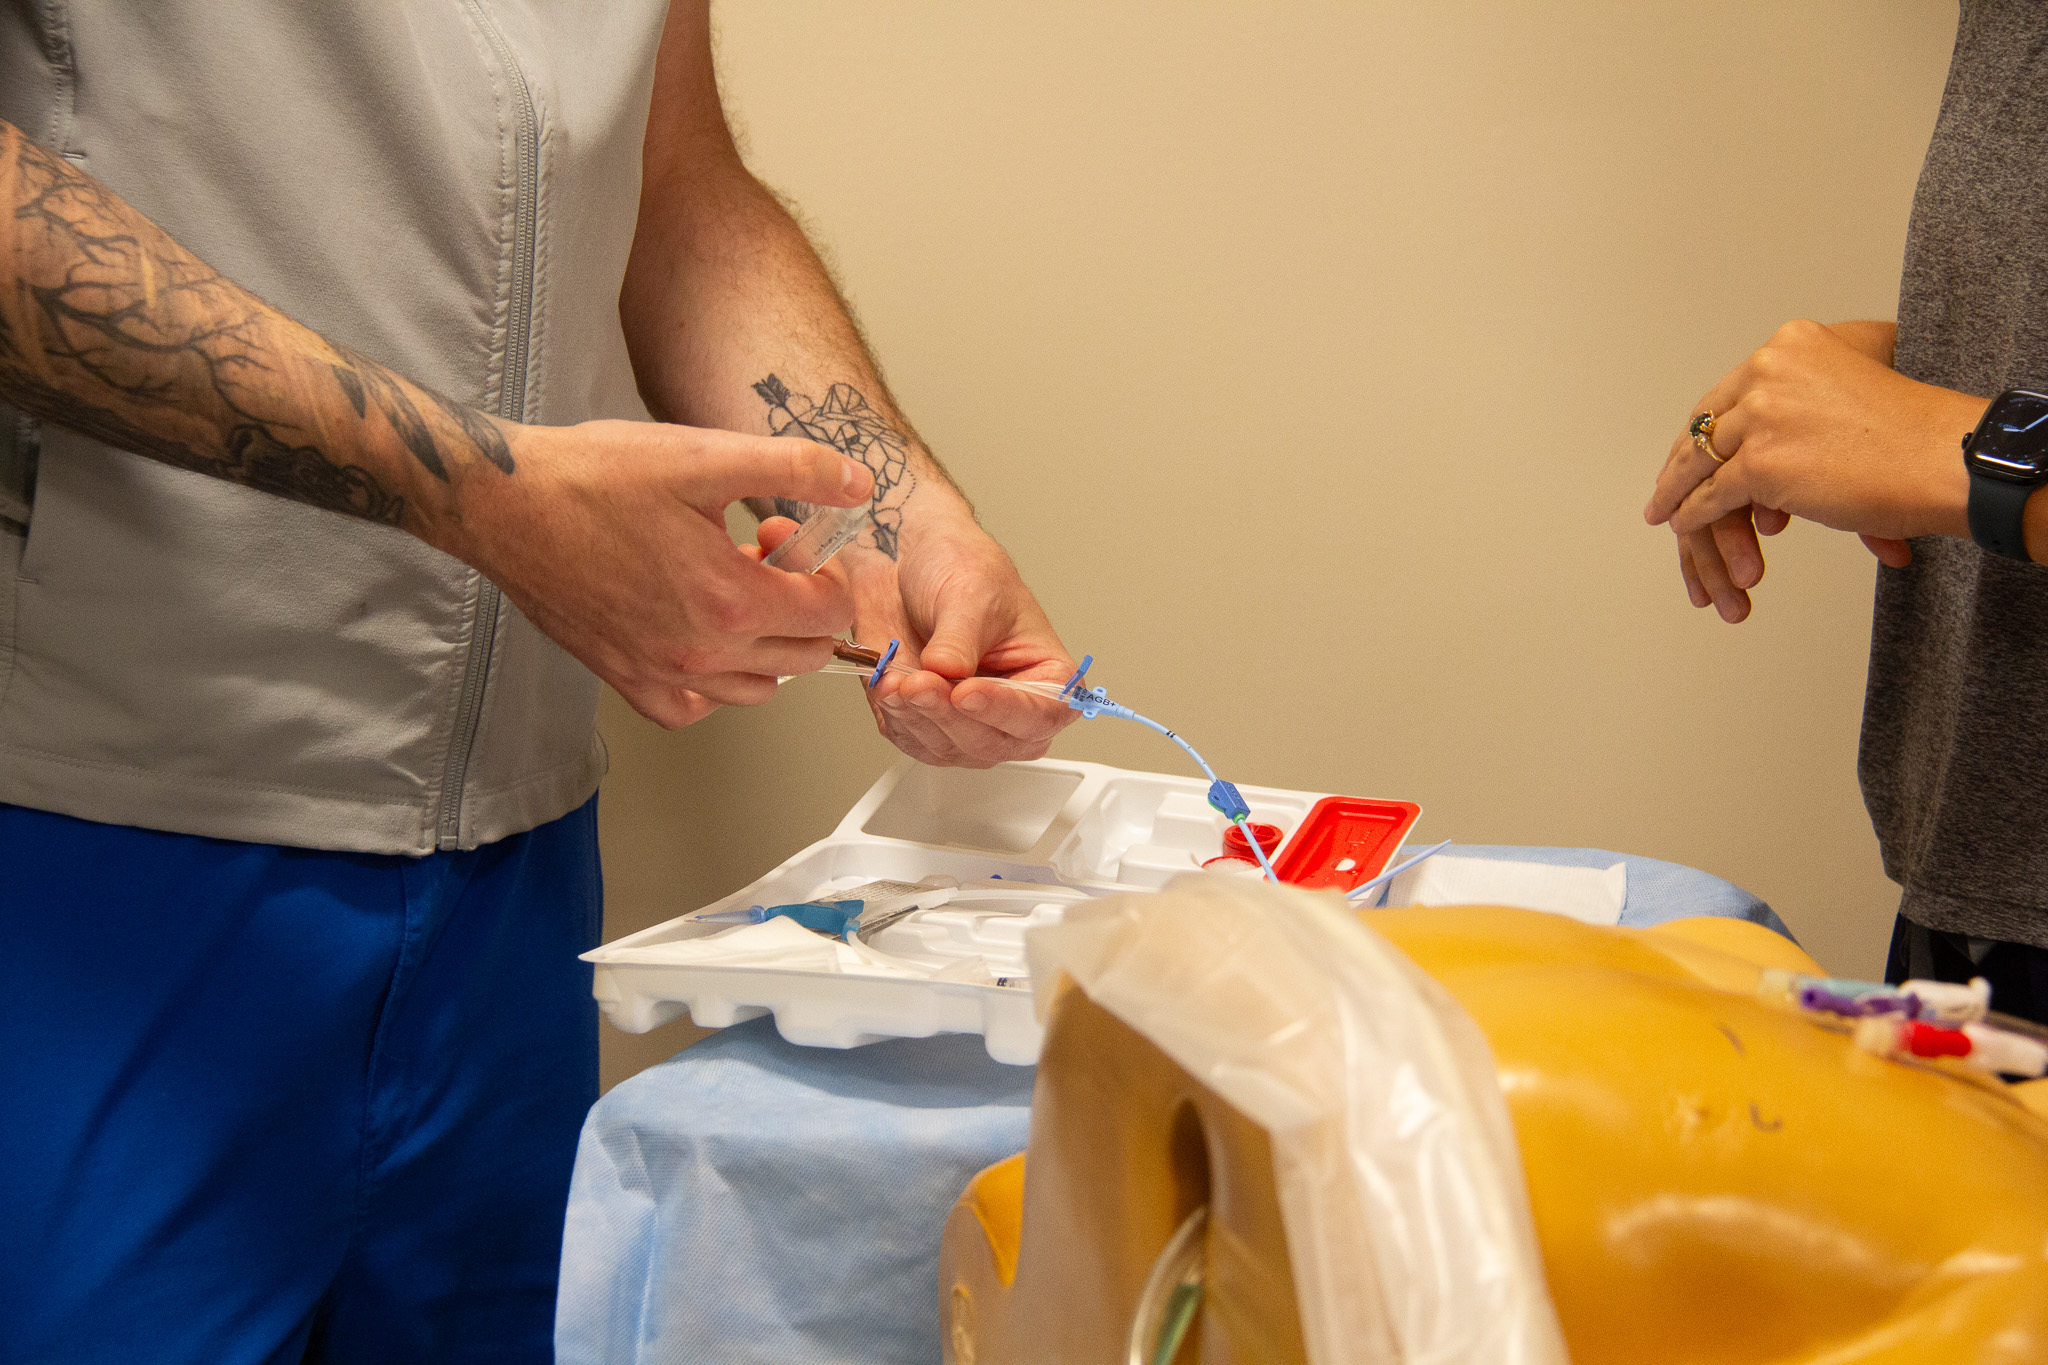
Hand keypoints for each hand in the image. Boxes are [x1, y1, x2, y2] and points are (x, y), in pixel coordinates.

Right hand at [440, 419, 870, 727]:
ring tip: (730, 587)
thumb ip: (794, 468)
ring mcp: (661, 675)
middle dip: (800, 604)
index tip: (787, 539)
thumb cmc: (594, 478)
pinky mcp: (625, 681)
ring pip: (756, 688)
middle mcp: (700, 653)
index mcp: (730, 600)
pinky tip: (699, 634)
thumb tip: (857, 483)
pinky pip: (695, 710)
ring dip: (764, 643)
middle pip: (803, 655)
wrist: (507, 504)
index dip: (824, 571)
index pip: (829, 614)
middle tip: (760, 555)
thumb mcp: (706, 456)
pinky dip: (712, 682)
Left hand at [762, 501, 1078, 767]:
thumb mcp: (970, 594)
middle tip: (923, 682)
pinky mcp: (924, 725)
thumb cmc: (962, 569)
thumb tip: (948, 672)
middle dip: (950, 715)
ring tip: (899, 681)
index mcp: (1047, 678)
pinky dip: (895, 716)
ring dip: (918, 717)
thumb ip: (960, 639)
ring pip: (947, 747)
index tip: (967, 692)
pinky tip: (888, 687)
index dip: (1004, 710)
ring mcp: (968, 723)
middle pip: (991, 743)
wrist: (910, 561)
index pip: (1041, 715)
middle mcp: (1011, 711)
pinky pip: (910, 739)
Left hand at [1642, 319, 1985, 621]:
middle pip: (1708, 423)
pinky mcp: (1761, 464)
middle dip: (1684, 458)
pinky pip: (1712, 495)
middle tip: (1668, 481)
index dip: (1710, 425)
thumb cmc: (1917, 427)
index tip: (1697, 444)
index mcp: (1790, 343)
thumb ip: (1814, 381)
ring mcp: (1761, 417)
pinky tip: (1682, 524)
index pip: (1731, 390)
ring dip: (1678, 490)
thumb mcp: (1864, 365)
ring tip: (1663, 508)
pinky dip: (1694, 514)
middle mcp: (1768, 370)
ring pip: (1701, 460)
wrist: (1946, 456)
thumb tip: (1779, 418)